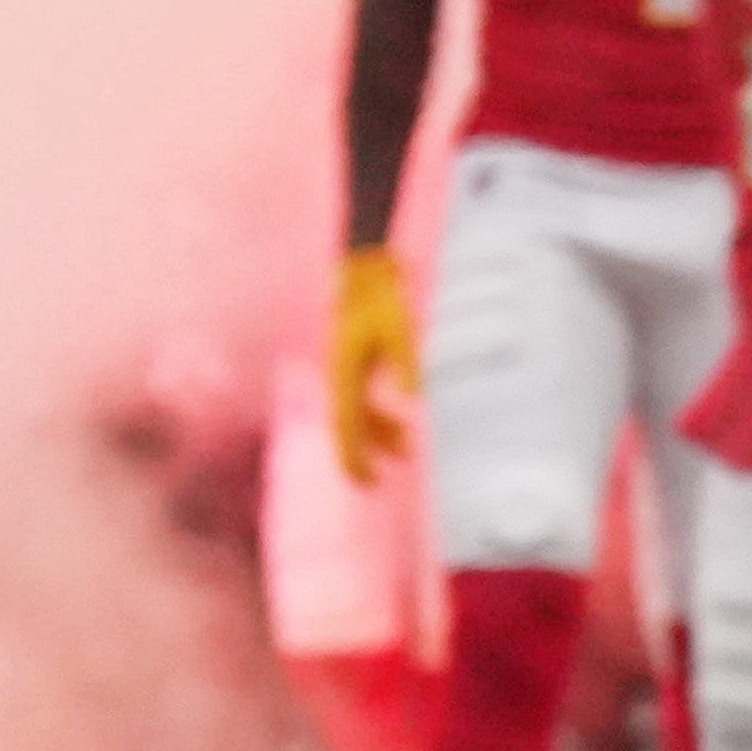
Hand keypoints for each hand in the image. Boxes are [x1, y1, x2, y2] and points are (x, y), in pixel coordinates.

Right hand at [324, 244, 417, 484]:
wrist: (364, 268)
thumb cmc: (382, 297)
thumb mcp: (400, 329)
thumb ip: (406, 364)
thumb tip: (413, 399)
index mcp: (343, 373)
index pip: (345, 427)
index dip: (354, 458)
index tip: (367, 482)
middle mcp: (338, 376)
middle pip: (347, 426)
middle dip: (362, 454)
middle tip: (379, 480)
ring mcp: (344, 370)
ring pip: (357, 413)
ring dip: (378, 433)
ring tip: (406, 450)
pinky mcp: (354, 361)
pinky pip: (362, 398)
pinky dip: (379, 414)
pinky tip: (401, 421)